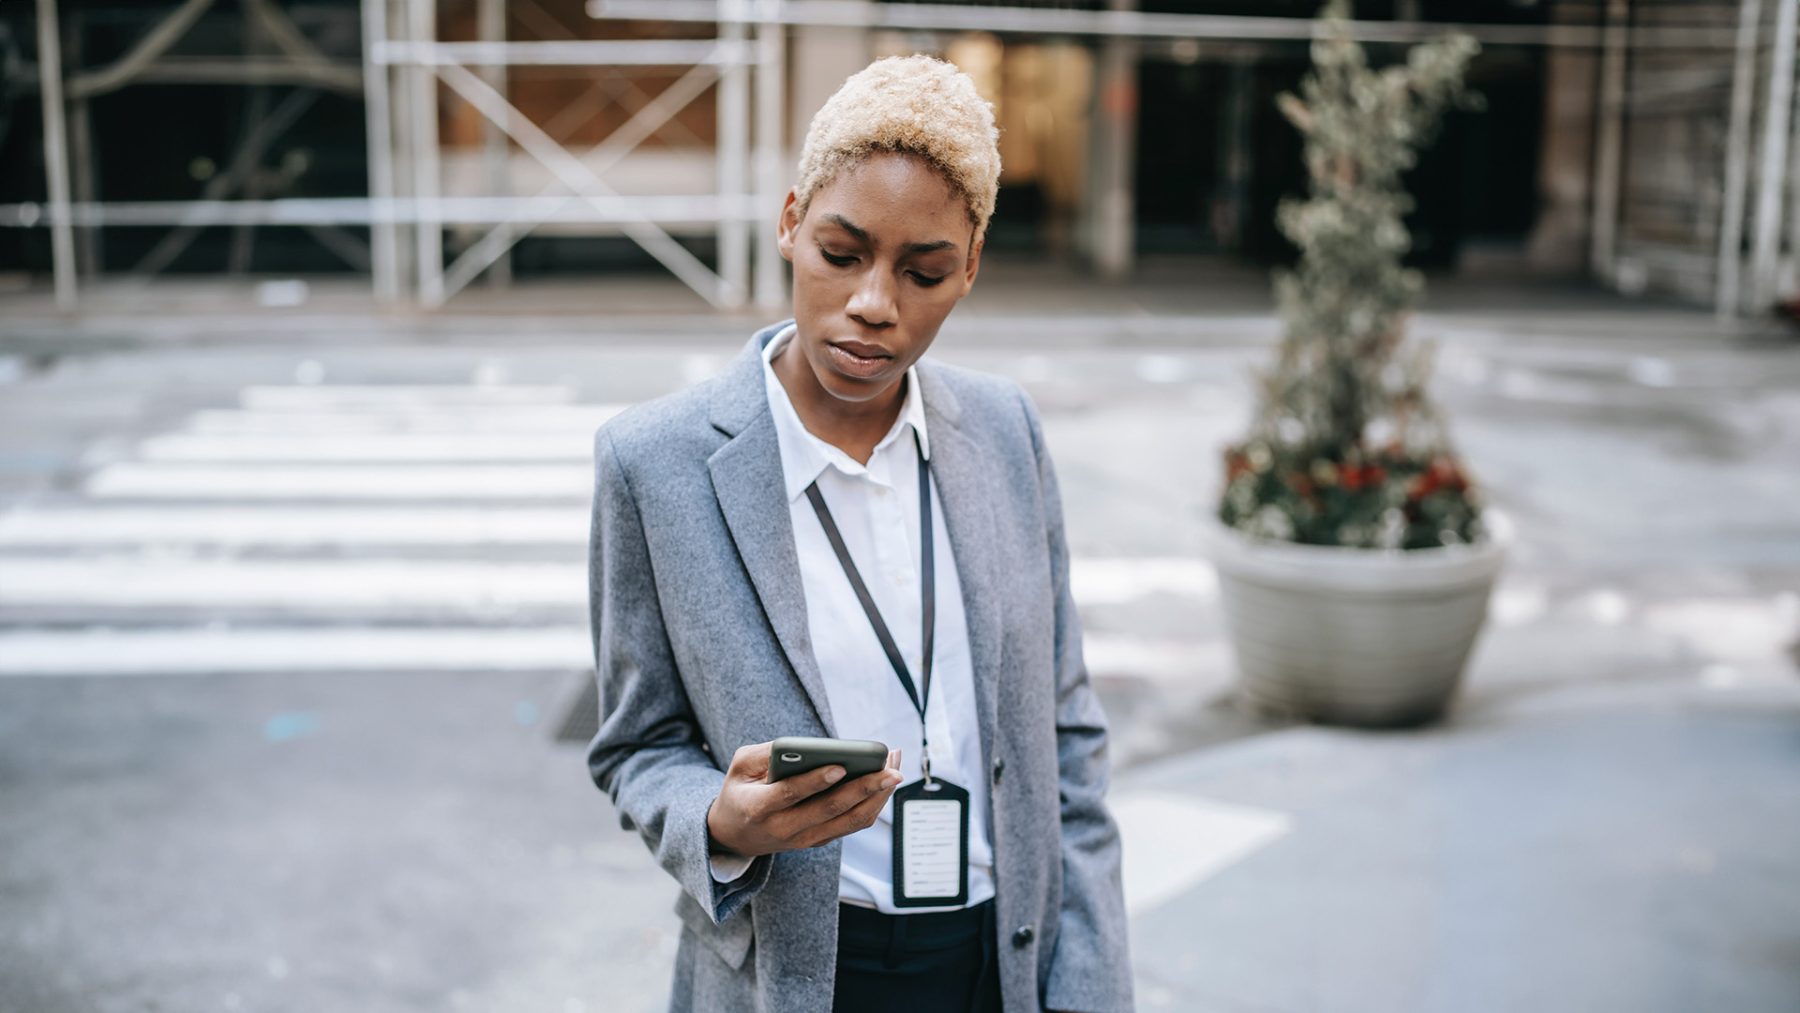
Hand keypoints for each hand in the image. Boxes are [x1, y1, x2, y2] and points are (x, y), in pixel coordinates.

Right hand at [706, 742, 902, 857]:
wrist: (736, 836)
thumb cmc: (740, 792)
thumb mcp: (738, 767)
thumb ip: (765, 753)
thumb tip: (804, 746)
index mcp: (759, 808)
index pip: (790, 795)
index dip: (815, 781)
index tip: (840, 766)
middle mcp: (785, 829)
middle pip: (830, 810)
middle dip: (865, 788)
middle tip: (891, 769)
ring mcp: (805, 839)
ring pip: (849, 822)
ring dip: (877, 797)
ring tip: (895, 769)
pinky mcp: (820, 840)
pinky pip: (852, 825)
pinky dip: (873, 805)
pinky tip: (885, 781)